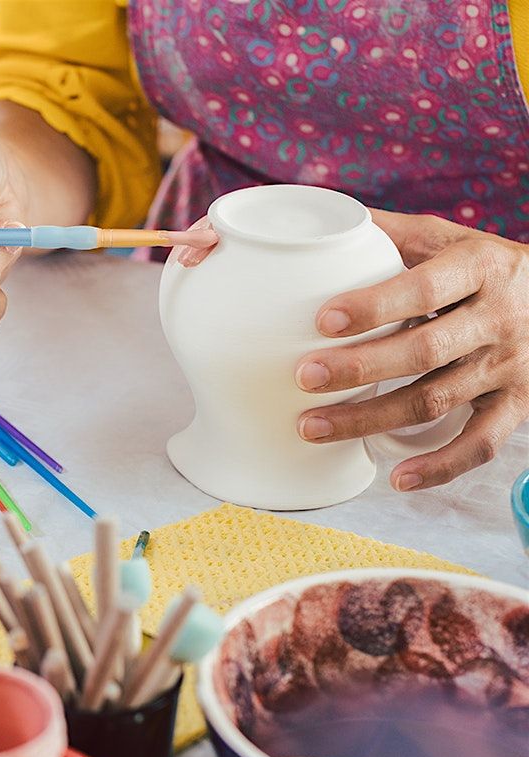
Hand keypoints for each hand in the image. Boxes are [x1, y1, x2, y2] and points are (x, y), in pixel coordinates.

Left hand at [296, 210, 528, 489]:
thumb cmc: (485, 268)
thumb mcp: (449, 239)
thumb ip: (391, 233)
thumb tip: (319, 223)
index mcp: (480, 268)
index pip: (426, 288)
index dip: (376, 306)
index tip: (324, 320)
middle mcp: (499, 318)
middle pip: (425, 351)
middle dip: (360, 368)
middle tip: (303, 377)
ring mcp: (511, 367)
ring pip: (437, 401)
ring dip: (371, 419)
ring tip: (312, 427)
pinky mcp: (518, 407)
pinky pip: (481, 445)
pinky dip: (440, 467)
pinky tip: (397, 478)